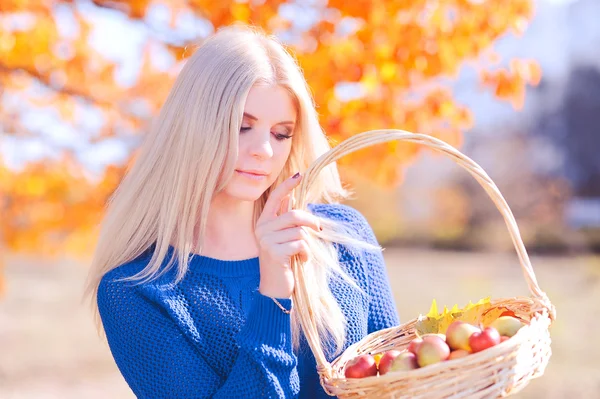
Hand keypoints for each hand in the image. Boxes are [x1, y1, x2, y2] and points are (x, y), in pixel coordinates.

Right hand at [254, 172, 321, 298]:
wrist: (275, 287)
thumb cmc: (283, 260)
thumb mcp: (283, 237)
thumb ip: (285, 218)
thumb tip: (292, 197)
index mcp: (264, 222)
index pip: (275, 198)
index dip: (287, 185)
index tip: (299, 174)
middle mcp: (262, 229)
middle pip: (294, 215)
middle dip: (310, 221)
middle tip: (318, 228)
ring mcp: (266, 240)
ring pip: (299, 231)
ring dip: (307, 244)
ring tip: (302, 254)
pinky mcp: (274, 252)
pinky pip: (300, 244)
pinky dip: (306, 254)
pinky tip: (301, 261)